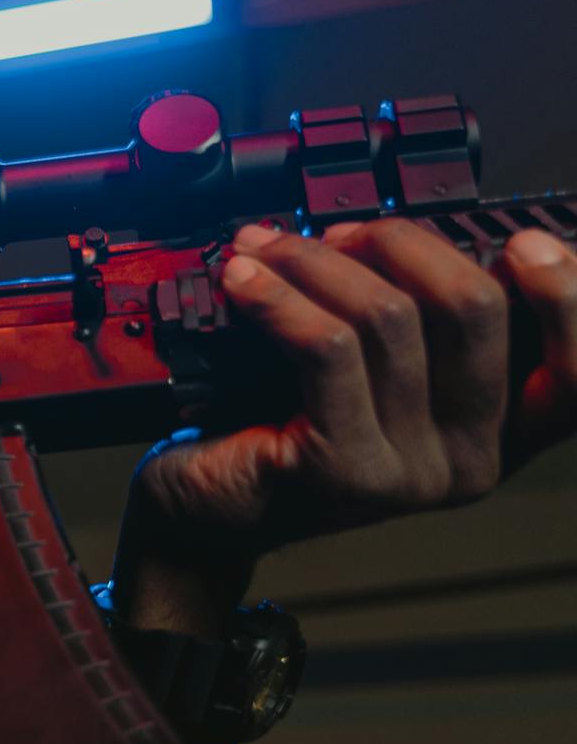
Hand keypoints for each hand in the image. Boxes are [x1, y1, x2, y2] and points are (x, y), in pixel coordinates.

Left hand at [111, 219, 576, 632]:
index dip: (571, 296)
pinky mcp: (344, 470)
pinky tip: (242, 280)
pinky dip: (279, 297)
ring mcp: (412, 472)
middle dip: (399, 244)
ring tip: (263, 249)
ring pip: (389, 317)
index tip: (522, 241)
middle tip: (335, 232)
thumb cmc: (284, 428)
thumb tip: (405, 233)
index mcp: (502, 432)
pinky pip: (327, 349)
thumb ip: (418, 324)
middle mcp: (474, 460)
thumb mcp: (371, 376)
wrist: (203, 511)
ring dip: (316, 262)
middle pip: (476, 309)